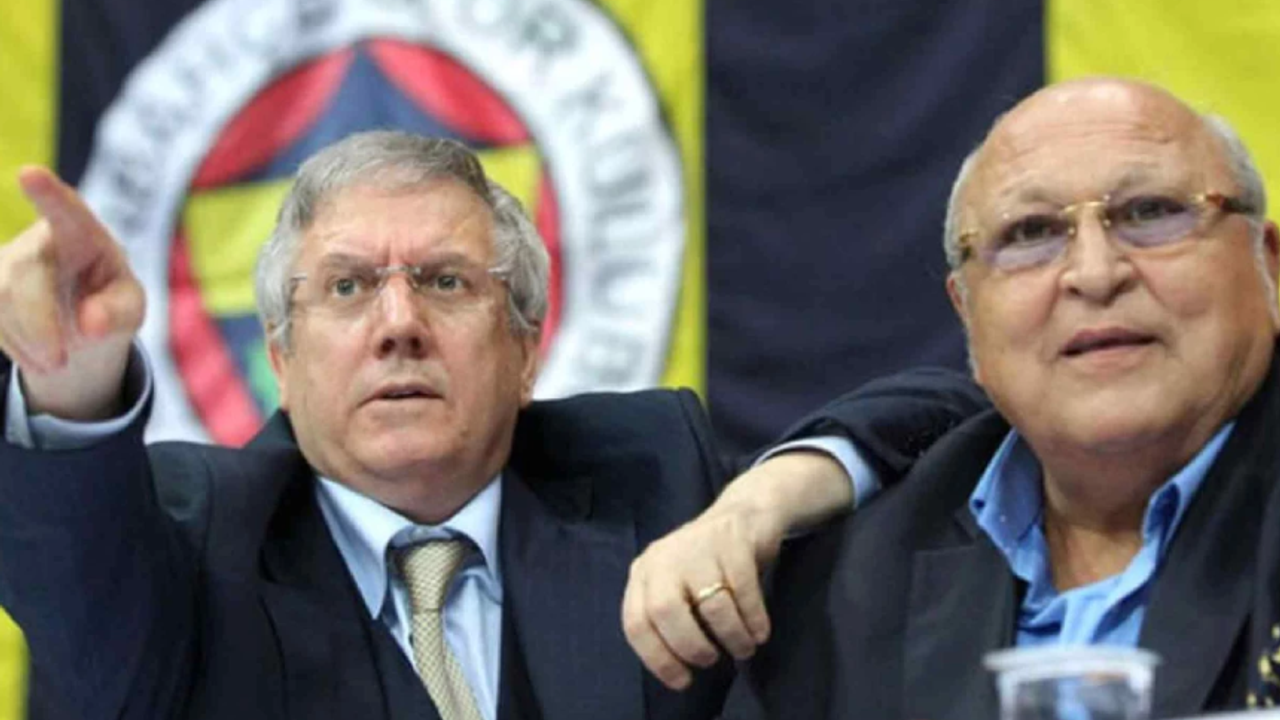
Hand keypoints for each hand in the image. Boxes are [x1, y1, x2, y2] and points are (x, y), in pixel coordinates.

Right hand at [0, 167, 143, 419]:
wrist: (78, 313)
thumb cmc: (110, 298)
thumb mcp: (128, 307)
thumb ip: (117, 313)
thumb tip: (90, 325)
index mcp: (80, 231)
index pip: (64, 209)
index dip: (47, 192)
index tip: (30, 173)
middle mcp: (36, 239)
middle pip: (22, 278)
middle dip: (38, 325)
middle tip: (60, 362)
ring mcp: (3, 262)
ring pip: (1, 304)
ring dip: (30, 342)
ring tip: (59, 361)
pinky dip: (16, 348)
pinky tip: (39, 356)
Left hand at [621, 451, 852, 689]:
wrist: (744, 514)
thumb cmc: (707, 565)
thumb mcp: (677, 587)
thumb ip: (670, 618)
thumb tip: (678, 671)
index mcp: (644, 573)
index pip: (636, 622)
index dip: (657, 658)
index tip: (682, 681)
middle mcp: (664, 557)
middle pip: (666, 612)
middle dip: (691, 646)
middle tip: (711, 660)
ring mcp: (698, 546)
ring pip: (712, 604)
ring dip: (732, 637)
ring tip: (745, 648)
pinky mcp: (733, 541)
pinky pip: (744, 591)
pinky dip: (754, 618)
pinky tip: (760, 630)